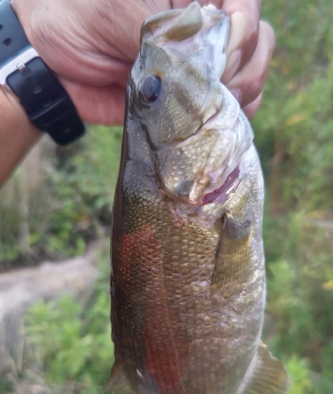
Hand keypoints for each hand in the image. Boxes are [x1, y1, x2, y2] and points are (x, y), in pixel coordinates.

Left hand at [11, 0, 273, 123]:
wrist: (53, 63)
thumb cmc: (78, 17)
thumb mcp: (117, 11)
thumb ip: (163, 31)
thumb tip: (202, 62)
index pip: (243, 5)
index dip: (242, 32)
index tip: (221, 58)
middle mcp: (204, 24)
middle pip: (255, 40)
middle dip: (242, 67)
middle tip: (213, 88)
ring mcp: (201, 62)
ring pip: (252, 71)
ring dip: (244, 92)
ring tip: (216, 106)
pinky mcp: (192, 96)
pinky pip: (231, 104)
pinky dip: (234, 116)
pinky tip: (220, 121)